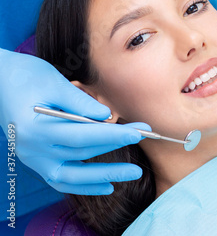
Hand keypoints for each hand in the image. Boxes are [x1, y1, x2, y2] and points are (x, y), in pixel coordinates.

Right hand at [0, 49, 150, 194]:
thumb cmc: (26, 77)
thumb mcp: (53, 82)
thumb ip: (79, 102)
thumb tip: (107, 117)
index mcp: (36, 127)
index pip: (82, 135)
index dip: (112, 135)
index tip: (138, 131)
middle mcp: (33, 148)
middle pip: (82, 151)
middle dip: (116, 144)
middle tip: (145, 137)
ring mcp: (34, 158)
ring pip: (73, 174)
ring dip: (105, 174)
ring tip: (134, 173)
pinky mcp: (38, 161)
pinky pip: (62, 180)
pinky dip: (85, 186)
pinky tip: (108, 186)